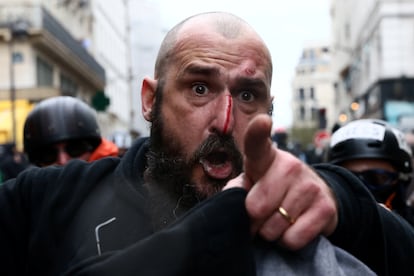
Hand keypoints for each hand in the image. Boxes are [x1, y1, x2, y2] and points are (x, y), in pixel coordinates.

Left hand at [225, 114, 337, 249]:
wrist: (314, 197)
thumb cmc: (271, 190)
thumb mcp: (251, 184)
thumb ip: (236, 189)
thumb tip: (234, 198)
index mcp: (266, 157)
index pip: (258, 143)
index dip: (258, 132)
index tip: (262, 121)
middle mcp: (290, 165)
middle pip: (256, 208)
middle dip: (253, 221)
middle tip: (260, 215)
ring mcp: (310, 185)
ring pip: (273, 228)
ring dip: (270, 232)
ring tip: (279, 218)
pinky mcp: (325, 208)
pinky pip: (292, 240)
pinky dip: (287, 242)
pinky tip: (293, 227)